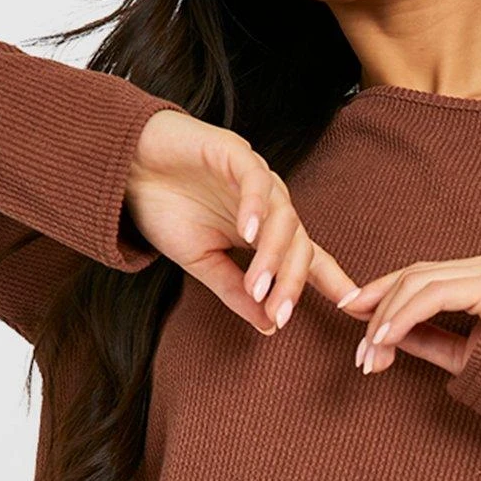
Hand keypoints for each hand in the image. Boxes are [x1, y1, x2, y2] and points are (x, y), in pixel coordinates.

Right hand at [125, 110, 358, 334]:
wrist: (126, 167)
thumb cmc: (164, 209)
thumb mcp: (200, 262)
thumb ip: (234, 290)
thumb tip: (268, 326)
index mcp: (265, 231)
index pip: (307, 258)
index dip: (332, 281)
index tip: (354, 308)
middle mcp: (270, 205)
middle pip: (299, 244)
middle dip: (292, 282)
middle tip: (278, 313)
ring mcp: (256, 179)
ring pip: (284, 217)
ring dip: (272, 254)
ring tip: (257, 283)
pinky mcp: (235, 154)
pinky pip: (256, 180)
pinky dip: (256, 207)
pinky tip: (247, 232)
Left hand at [335, 250, 480, 374]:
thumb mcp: (469, 355)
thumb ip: (430, 339)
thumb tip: (386, 332)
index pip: (423, 276)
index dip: (381, 296)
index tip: (352, 321)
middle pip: (416, 275)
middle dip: (378, 313)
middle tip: (360, 356)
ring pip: (420, 281)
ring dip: (386, 320)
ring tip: (370, 357)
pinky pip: (436, 293)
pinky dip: (404, 316)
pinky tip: (386, 339)